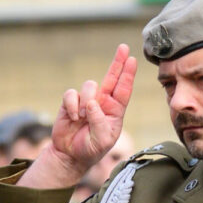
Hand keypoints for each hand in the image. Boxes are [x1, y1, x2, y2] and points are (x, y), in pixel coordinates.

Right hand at [21, 44, 138, 189]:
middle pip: (111, 77)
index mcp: (115, 111)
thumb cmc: (91, 149)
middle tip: (124, 47)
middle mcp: (103, 102)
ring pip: (89, 86)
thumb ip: (99, 122)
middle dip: (118, 62)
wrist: (70, 155)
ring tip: (82, 119)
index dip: (128, 74)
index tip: (133, 60)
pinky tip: (73, 118)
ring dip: (85, 103)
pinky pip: (71, 94)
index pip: (123, 89)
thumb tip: (92, 103)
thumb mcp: (101, 141)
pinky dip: (71, 106)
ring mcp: (86, 100)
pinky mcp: (71, 102)